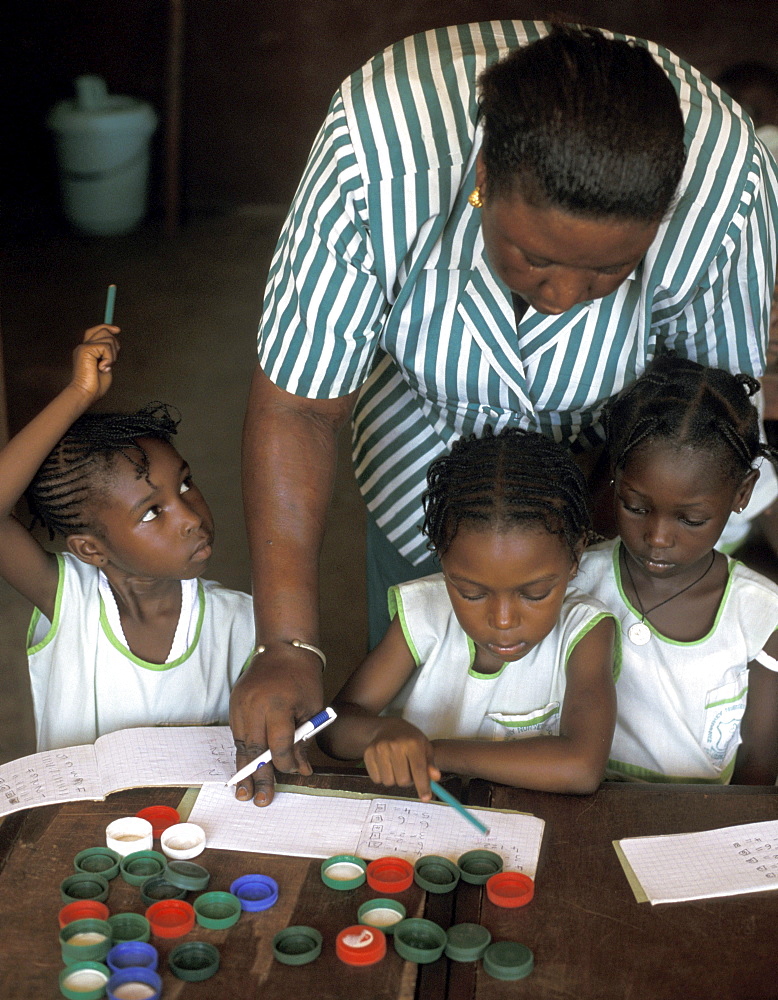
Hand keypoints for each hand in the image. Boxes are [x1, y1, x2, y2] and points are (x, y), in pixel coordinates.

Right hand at [70, 325, 119, 401]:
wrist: (87, 393)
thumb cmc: (96, 385)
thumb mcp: (106, 366)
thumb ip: (108, 354)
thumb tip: (115, 342)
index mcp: (88, 350)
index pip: (96, 331)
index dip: (107, 327)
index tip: (118, 330)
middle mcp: (84, 346)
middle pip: (104, 331)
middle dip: (114, 345)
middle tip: (110, 362)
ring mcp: (83, 347)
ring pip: (108, 339)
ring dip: (113, 355)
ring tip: (106, 367)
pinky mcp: (85, 349)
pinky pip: (106, 347)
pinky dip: (109, 359)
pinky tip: (103, 368)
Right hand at [228, 642, 323, 805]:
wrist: (283, 649)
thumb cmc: (303, 679)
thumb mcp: (312, 708)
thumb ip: (304, 740)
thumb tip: (301, 771)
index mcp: (277, 704)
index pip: (277, 744)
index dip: (286, 763)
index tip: (295, 772)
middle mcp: (254, 705)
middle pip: (254, 748)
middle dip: (259, 776)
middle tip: (260, 800)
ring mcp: (240, 704)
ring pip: (241, 743)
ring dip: (245, 768)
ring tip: (245, 793)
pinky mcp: (234, 703)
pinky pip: (237, 733)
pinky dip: (243, 750)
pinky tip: (245, 768)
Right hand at [363, 719, 440, 801]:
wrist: (388, 727)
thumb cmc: (410, 739)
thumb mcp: (425, 747)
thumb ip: (430, 764)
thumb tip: (436, 777)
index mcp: (413, 743)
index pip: (418, 770)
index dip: (423, 786)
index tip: (426, 798)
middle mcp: (395, 745)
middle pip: (403, 781)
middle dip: (408, 781)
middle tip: (408, 770)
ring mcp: (380, 749)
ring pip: (389, 782)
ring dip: (394, 779)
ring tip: (397, 767)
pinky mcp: (368, 754)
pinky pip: (376, 779)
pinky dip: (382, 777)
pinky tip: (386, 765)